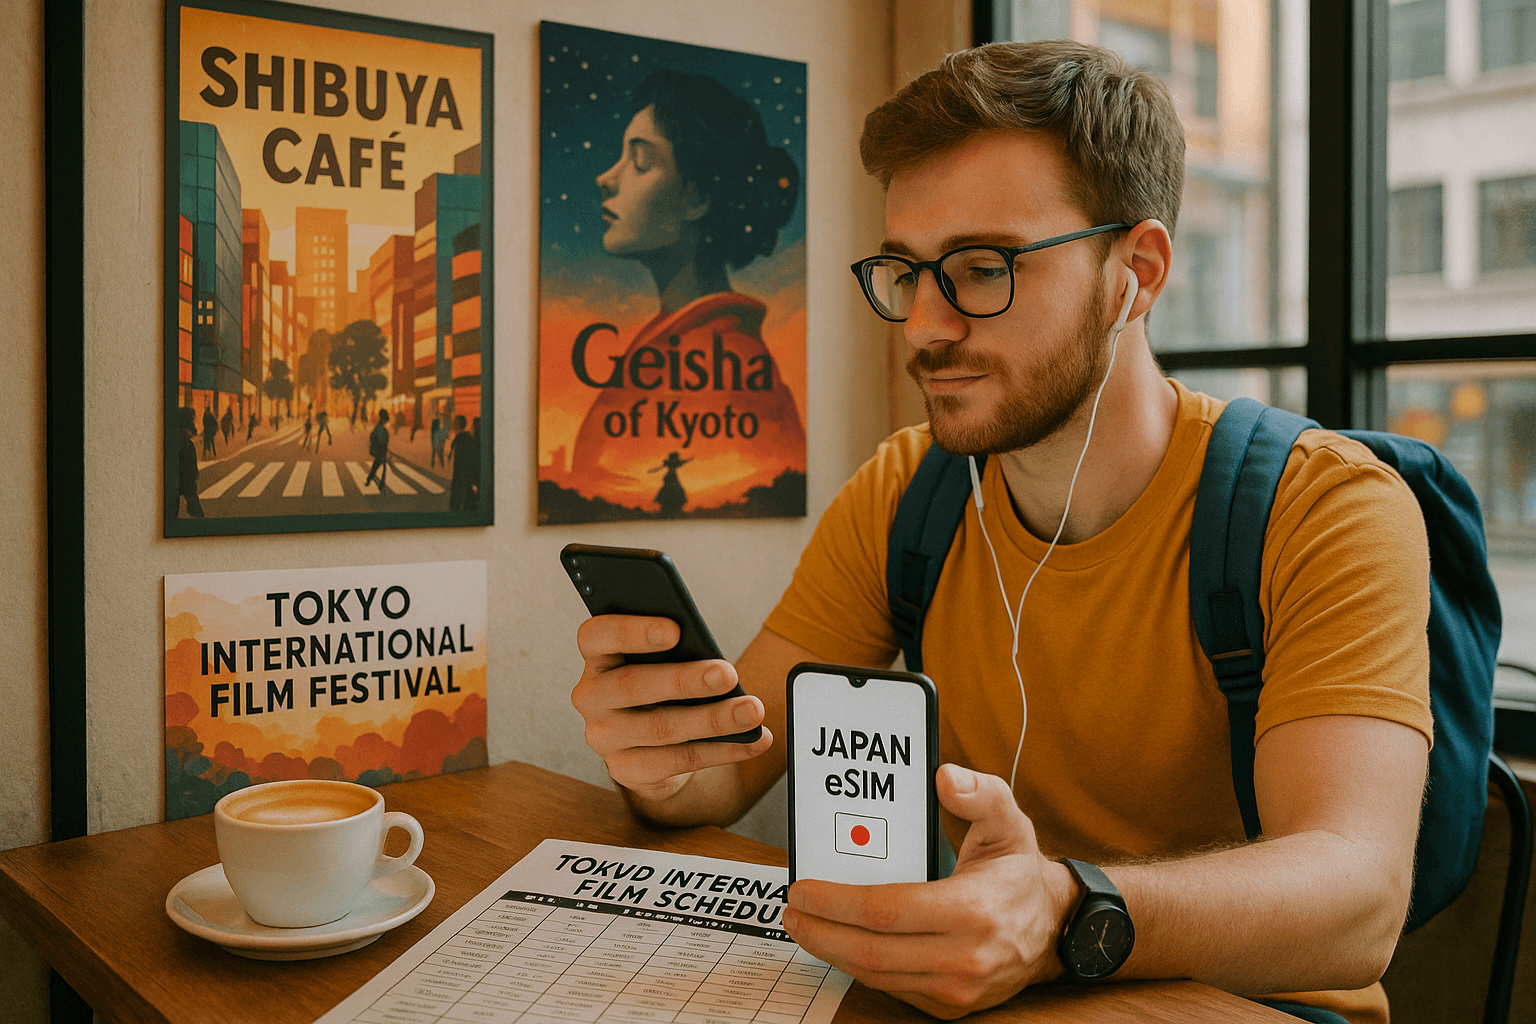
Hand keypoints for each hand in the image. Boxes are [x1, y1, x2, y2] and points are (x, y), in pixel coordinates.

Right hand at [571, 614, 772, 803]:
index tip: (675, 629)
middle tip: (728, 674)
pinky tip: (753, 740)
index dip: (632, 631)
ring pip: (660, 728)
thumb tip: (713, 659)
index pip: (596, 636)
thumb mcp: (661, 661)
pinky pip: (678, 760)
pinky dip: (723, 750)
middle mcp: (591, 696)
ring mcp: (604, 737)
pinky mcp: (626, 770)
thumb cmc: (661, 683)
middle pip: (632, 685)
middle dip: (685, 680)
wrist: (650, 742)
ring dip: (713, 719)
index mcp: (597, 656)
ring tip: (752, 711)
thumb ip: (674, 652)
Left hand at [783, 765, 1073, 1018]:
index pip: (886, 911)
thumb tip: (944, 777)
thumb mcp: (1007, 820)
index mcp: (973, 910)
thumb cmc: (1018, 871)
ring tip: (806, 925)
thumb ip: (979, 793)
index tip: (803, 888)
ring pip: (877, 976)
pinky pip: (893, 989)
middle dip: (821, 932)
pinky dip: (860, 967)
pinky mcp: (952, 1005)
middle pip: (872, 952)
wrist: (1054, 926)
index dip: (837, 902)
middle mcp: (965, 958)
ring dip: (832, 952)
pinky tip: (840, 944)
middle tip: (792, 911)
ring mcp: (958, 989)